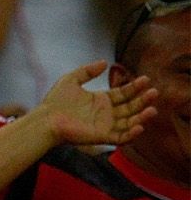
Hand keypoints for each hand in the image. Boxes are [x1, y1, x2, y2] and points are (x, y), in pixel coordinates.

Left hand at [30, 63, 156, 146]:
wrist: (45, 119)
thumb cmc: (55, 101)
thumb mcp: (71, 80)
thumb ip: (87, 71)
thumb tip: (104, 62)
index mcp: (100, 100)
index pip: (123, 94)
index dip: (135, 87)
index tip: (146, 79)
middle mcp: (106, 113)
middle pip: (130, 107)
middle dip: (143, 100)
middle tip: (154, 92)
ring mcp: (105, 126)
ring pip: (130, 122)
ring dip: (142, 117)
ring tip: (152, 109)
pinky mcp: (102, 136)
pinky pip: (121, 137)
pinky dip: (131, 134)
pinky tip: (139, 126)